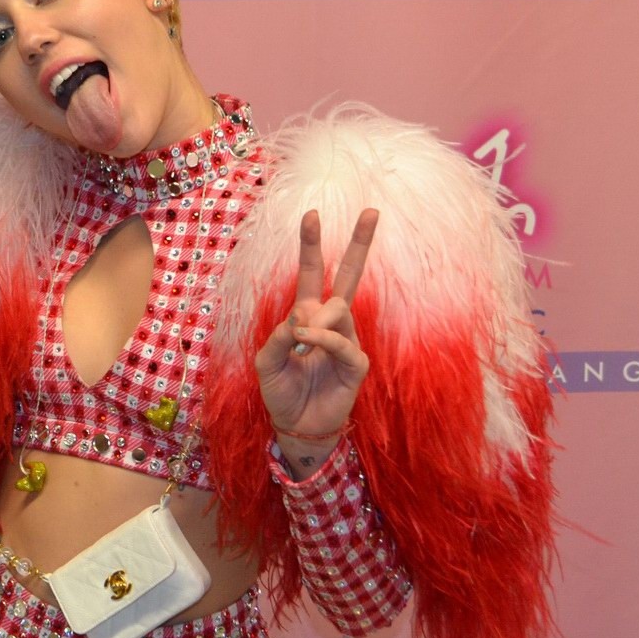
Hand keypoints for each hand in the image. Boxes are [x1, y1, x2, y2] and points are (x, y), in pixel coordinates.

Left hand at [254, 207, 377, 442]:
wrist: (295, 427)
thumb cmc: (281, 392)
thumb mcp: (265, 362)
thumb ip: (277, 336)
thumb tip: (301, 317)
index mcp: (307, 317)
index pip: (313, 274)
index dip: (312, 246)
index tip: (313, 214)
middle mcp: (331, 324)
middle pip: (350, 277)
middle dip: (360, 244)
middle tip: (372, 211)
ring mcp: (347, 341)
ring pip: (338, 310)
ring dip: (316, 319)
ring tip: (300, 337)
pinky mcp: (356, 364)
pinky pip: (343, 342)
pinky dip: (323, 338)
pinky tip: (306, 340)